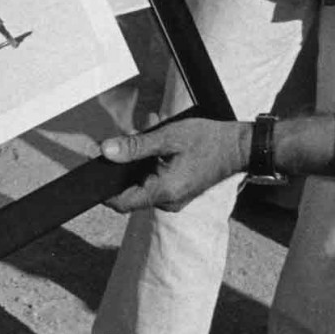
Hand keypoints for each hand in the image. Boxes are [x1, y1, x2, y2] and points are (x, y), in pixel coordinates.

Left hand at [100, 120, 250, 212]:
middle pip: (130, 190)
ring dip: (139, 159)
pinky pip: (156, 180)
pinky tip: (158, 140)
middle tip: (126, 137)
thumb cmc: (208, 140)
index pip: (121, 202)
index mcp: (164, 192)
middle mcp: (168, 202)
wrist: (240, 146)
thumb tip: (105, 151)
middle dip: (124, 164)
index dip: (103, 189)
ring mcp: (174, 199)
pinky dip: (151, 162)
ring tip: (149, 131)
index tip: (93, 170)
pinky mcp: (179, 191)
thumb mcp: (167, 137)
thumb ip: (134, 146)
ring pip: (143, 182)